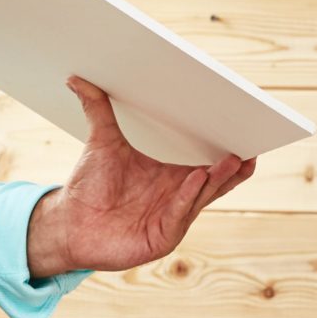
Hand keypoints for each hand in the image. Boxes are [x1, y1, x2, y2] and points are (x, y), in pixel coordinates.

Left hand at [24, 76, 257, 277]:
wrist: (69, 224)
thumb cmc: (89, 186)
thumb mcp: (100, 143)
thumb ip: (97, 110)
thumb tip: (76, 78)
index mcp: (172, 177)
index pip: (209, 167)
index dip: (228, 157)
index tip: (246, 138)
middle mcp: (176, 198)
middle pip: (212, 183)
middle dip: (231, 168)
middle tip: (247, 149)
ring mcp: (170, 220)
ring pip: (200, 197)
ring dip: (215, 179)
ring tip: (230, 159)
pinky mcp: (160, 239)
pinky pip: (177, 216)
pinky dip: (186, 197)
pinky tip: (196, 178)